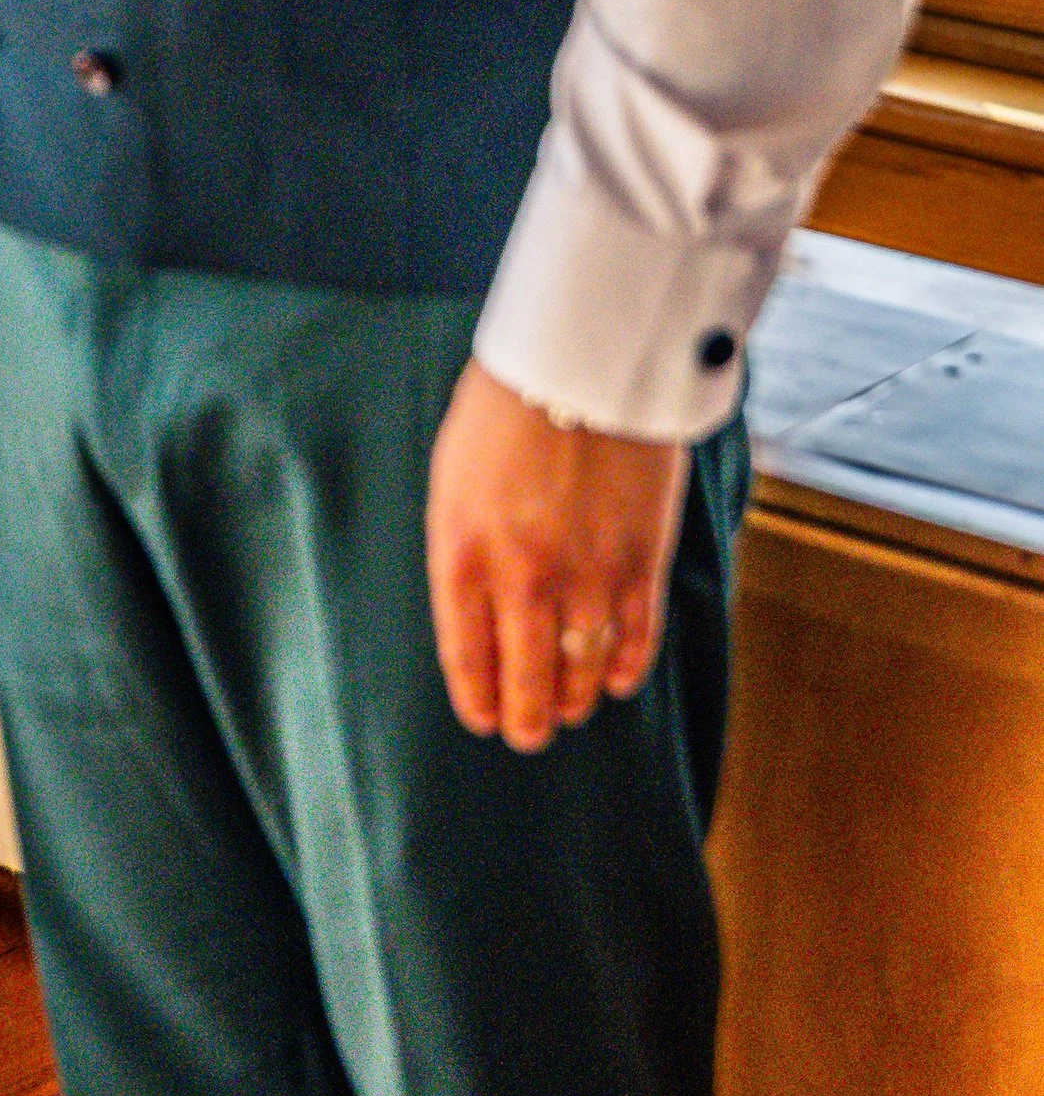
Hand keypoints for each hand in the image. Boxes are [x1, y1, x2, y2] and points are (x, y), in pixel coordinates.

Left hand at [425, 359, 689, 753]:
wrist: (581, 362)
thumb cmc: (505, 411)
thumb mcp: (454, 480)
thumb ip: (463, 550)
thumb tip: (478, 615)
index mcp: (462, 553)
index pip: (467, 657)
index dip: (479, 699)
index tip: (484, 721)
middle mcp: (522, 578)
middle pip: (526, 681)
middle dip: (526, 719)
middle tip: (528, 734)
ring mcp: (586, 576)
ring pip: (580, 672)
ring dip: (572, 699)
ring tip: (567, 708)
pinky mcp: (642, 564)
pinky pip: (634, 643)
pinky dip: (623, 670)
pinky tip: (612, 680)